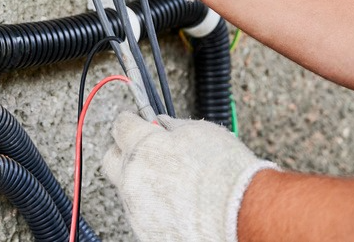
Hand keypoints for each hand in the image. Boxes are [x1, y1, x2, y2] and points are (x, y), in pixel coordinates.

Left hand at [102, 112, 276, 241]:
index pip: (120, 126)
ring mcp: (138, 210)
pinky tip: (176, 203)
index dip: (130, 122)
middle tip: (144, 150)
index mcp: (142, 148)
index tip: (136, 122)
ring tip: (173, 182)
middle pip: (111, 160)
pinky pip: (142, 214)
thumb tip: (162, 124)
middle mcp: (132, 179)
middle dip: (124, 152)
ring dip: (141, 182)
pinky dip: (153, 207)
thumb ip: (171, 126)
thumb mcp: (199, 131)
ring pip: (128, 190)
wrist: (242, 214)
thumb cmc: (225, 174)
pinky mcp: (147, 232)